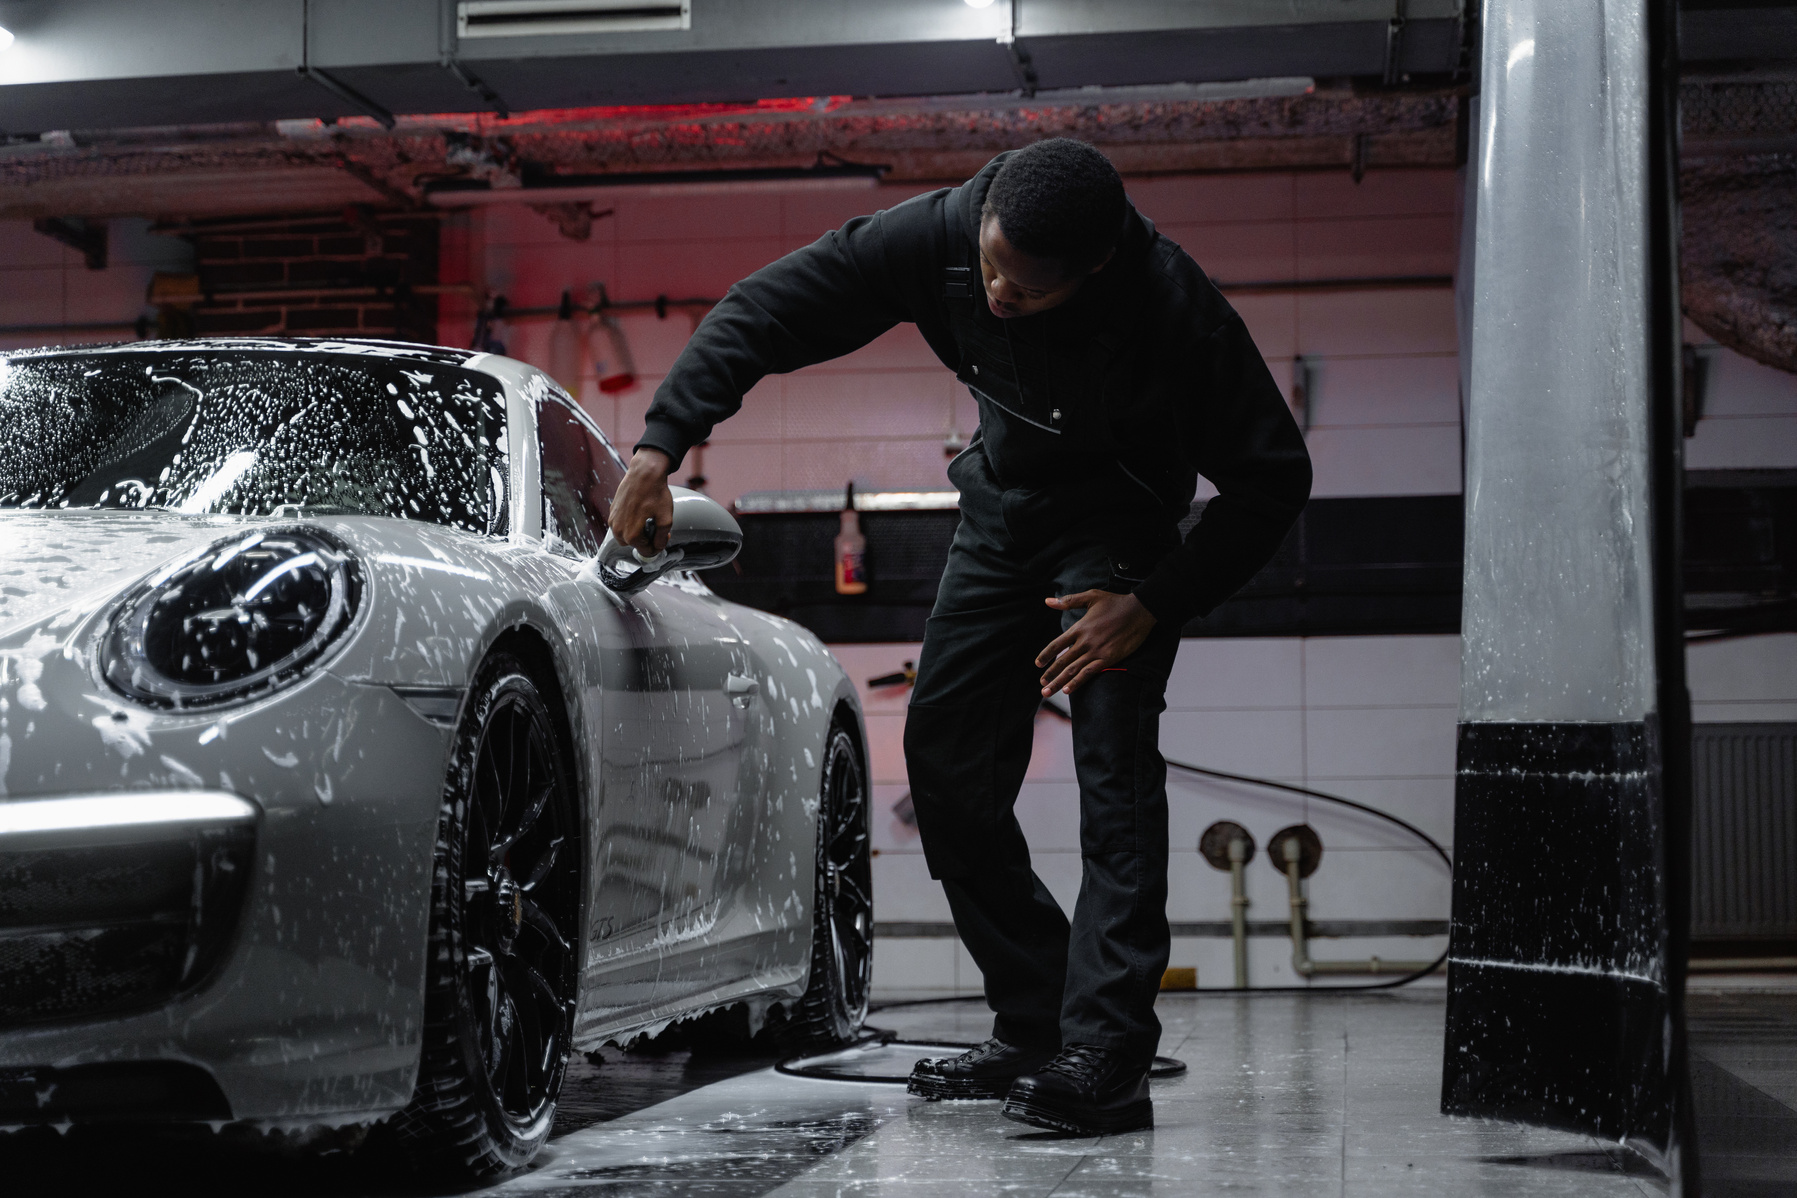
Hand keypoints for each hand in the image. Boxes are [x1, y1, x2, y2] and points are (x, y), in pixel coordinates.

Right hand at [608, 448, 673, 553]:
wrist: (644, 473)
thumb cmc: (655, 492)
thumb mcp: (666, 519)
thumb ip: (661, 537)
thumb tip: (658, 546)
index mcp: (631, 534)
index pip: (645, 552)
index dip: (656, 548)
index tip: (662, 540)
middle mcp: (618, 529)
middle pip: (633, 545)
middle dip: (645, 541)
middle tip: (655, 530)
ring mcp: (613, 519)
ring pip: (625, 536)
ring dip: (636, 533)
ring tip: (648, 521)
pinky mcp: (612, 510)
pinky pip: (620, 524)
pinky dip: (629, 524)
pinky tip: (640, 513)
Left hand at [1035, 590, 1156, 695]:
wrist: (1139, 610)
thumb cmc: (1116, 602)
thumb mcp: (1091, 596)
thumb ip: (1069, 601)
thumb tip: (1047, 601)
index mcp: (1079, 627)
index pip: (1057, 644)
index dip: (1046, 655)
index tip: (1038, 664)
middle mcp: (1085, 641)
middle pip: (1062, 661)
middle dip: (1050, 674)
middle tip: (1041, 685)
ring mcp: (1096, 651)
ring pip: (1073, 670)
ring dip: (1059, 682)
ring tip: (1047, 692)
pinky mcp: (1109, 658)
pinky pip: (1089, 673)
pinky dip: (1077, 682)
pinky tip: (1068, 690)